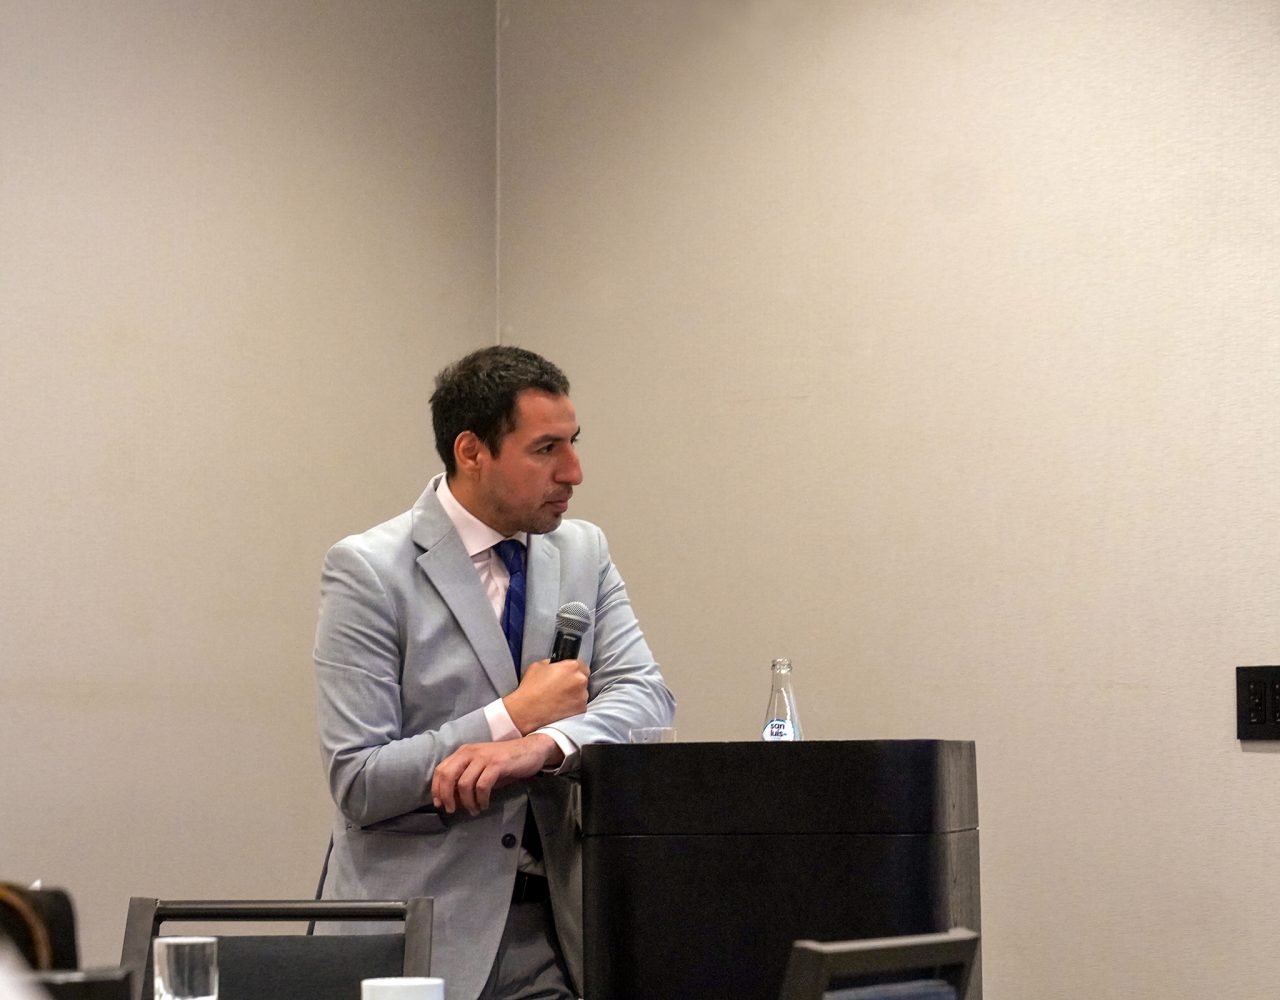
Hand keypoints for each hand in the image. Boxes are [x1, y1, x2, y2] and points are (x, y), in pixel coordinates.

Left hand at [431, 734, 561, 815]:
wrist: (531, 750)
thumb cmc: (505, 762)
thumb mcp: (482, 769)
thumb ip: (466, 779)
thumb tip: (452, 798)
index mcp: (463, 752)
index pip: (440, 770)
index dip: (437, 788)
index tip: (440, 804)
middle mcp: (470, 752)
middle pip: (447, 775)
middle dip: (446, 796)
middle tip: (452, 810)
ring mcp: (484, 757)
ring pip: (464, 784)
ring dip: (467, 802)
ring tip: (474, 810)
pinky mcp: (497, 764)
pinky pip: (482, 786)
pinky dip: (481, 799)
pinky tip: (485, 804)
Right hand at [502, 657, 588, 734]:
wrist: (526, 712)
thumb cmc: (530, 688)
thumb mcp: (538, 666)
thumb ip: (552, 663)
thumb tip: (558, 665)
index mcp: (571, 667)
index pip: (581, 664)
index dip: (574, 670)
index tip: (567, 675)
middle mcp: (580, 680)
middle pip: (583, 678)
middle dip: (575, 681)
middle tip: (561, 687)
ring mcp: (582, 696)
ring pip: (582, 692)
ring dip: (575, 694)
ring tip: (560, 698)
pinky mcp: (581, 710)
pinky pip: (580, 705)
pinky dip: (573, 706)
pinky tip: (561, 706)